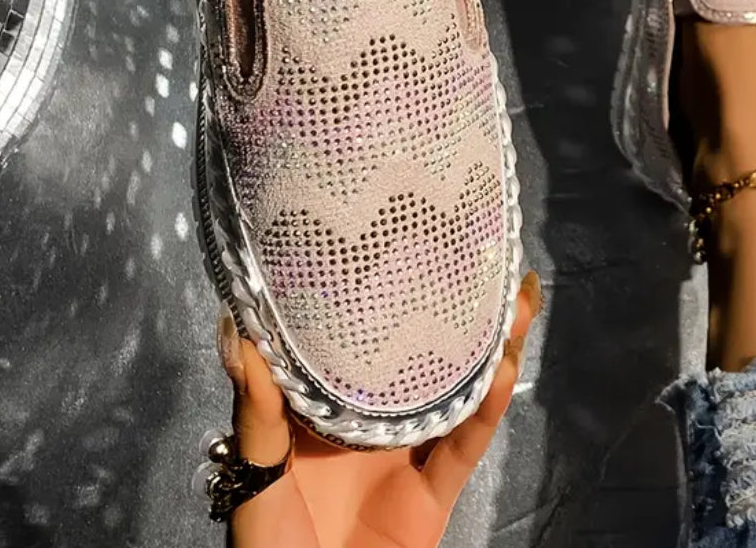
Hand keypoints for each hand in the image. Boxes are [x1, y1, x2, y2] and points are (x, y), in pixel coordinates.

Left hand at [217, 271, 541, 547]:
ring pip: (460, 387)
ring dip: (493, 346)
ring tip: (519, 300)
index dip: (387, 289)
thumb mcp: (255, 468)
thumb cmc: (267, 542)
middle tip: (486, 256)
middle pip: (425, 352)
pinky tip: (504, 369)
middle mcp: (374, 415)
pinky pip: (466, 445)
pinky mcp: (434, 492)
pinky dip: (488, 410)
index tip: (407, 238)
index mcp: (328, 401)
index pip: (361, 333)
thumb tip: (236, 327)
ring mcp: (409, 451)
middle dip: (458, 307)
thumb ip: (256, 407)